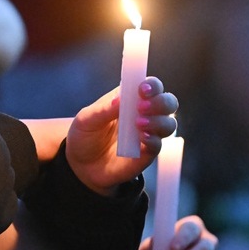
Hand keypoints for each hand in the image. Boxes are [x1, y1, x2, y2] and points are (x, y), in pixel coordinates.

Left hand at [65, 76, 177, 194]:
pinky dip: (154, 140)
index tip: (143, 88)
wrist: (80, 164)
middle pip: (168, 102)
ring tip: (138, 123)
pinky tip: (142, 138)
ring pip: (168, 124)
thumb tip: (120, 99)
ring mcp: (148, 134)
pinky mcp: (146, 154)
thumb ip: (104, 109)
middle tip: (142, 106)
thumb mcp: (86, 119)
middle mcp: (144, 114)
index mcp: (130, 99)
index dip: (152, 85)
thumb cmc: (84, 135)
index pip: (151, 86)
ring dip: (158, 121)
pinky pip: (158, 145)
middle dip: (160, 102)